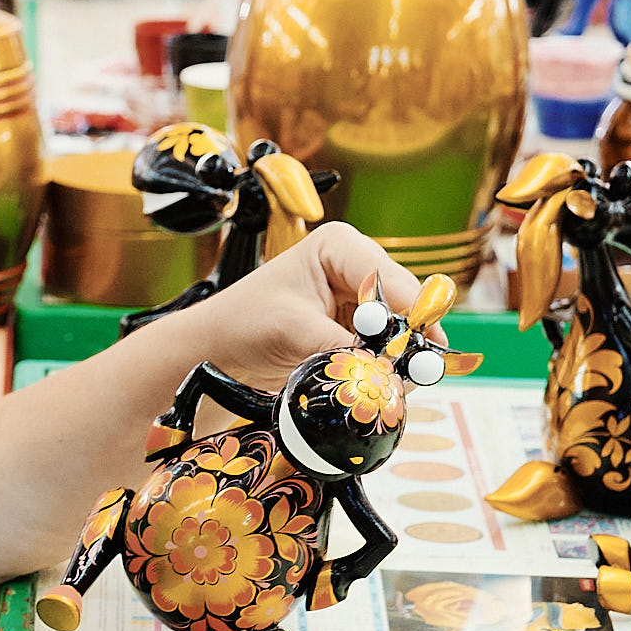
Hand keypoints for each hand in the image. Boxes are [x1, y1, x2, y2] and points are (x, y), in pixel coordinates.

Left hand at [163, 223, 420, 388]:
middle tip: (404, 374)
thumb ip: (340, 349)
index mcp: (339, 246)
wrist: (218, 351)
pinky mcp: (359, 332)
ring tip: (384, 383)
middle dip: (405, 342)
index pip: (391, 279)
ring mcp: (361, 302)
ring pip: (403, 332)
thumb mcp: (292, 331)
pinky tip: (374, 384)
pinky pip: (388, 351)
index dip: (407, 316)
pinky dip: (385, 369)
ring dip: (396, 359)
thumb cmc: (241, 323)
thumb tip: (381, 371)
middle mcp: (357, 268)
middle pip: (406, 306)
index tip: (412, 350)